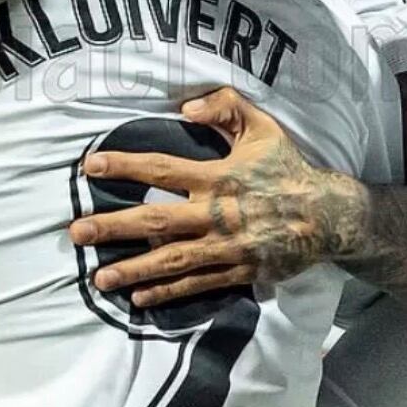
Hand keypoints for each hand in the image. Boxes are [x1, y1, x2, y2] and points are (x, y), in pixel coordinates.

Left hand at [67, 87, 354, 307]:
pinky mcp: (238, 271)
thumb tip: (185, 107)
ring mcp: (226, 247)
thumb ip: (225, 108)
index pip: (162, 169)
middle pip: (155, 220)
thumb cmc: (288, 168)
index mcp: (218, 177)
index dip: (125, 166)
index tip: (90, 166)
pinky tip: (138, 298)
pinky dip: (167, 292)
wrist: (328, 216)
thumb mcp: (263, 127)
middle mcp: (217, 214)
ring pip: (171, 260)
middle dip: (113, 226)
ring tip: (98, 279)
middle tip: (77, 232)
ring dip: (133, 270)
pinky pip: (196, 283)